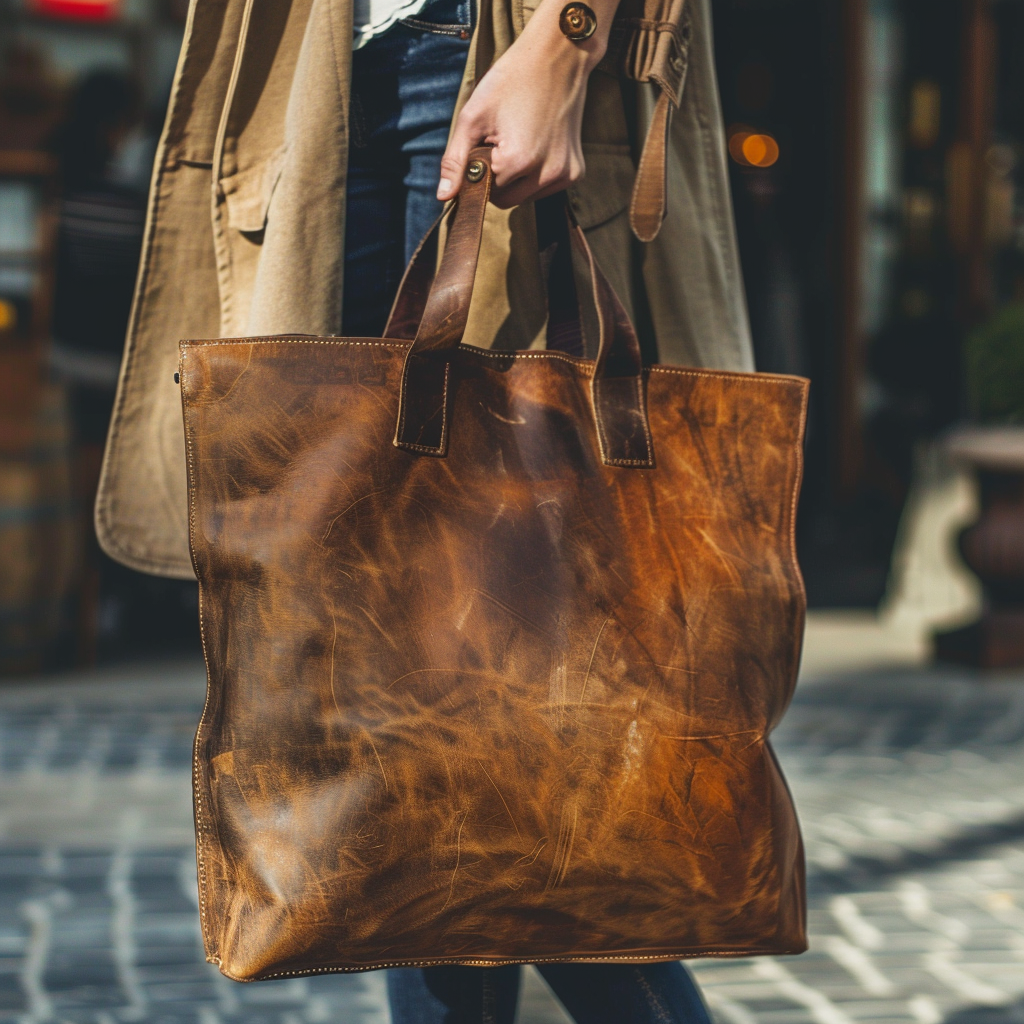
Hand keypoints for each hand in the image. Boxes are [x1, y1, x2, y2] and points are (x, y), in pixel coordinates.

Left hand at [437, 0, 613, 208]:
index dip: (478, 172)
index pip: (485, 192)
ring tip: (520, 141)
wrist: (557, 56)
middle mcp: (546, 174)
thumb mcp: (473, 117)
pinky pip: (544, 189)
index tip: (483, 145)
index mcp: (518, 161)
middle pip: (506, 200)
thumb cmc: (511, 80)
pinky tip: (537, 146)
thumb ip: (455, 161)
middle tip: (501, 142)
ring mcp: (565, 175)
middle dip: (497, 179)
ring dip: (516, 179)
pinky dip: (535, 176)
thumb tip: (443, 197)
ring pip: (525, 197)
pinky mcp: (575, 172)